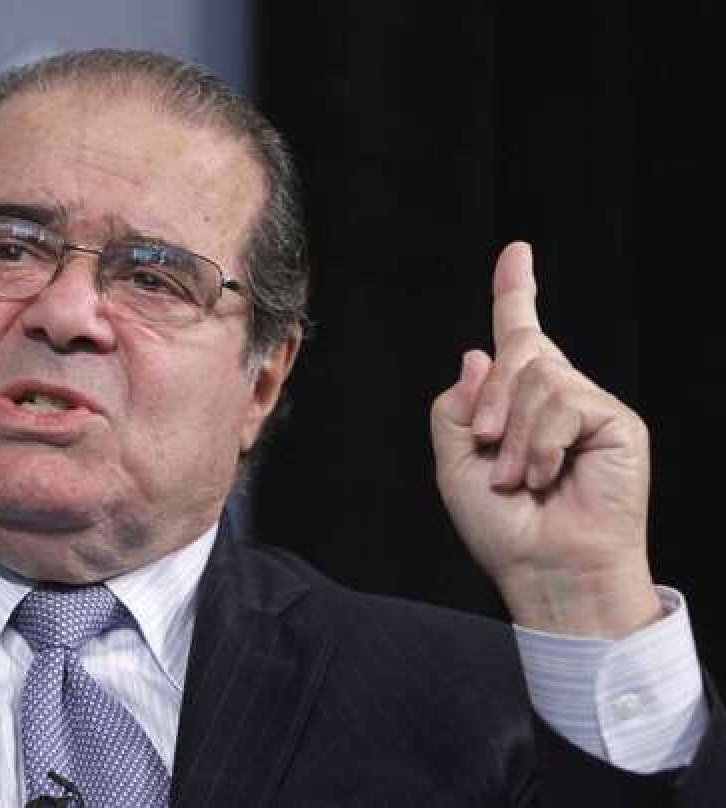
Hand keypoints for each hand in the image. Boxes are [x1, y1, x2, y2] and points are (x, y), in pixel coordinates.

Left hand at [430, 242, 659, 637]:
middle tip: (487, 446)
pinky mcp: (617, 422)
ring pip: (537, 376)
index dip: (515, 291)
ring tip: (516, 478)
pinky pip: (564, 402)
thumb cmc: (502, 527)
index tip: (516, 252)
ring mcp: (588, 407)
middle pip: (517, 347)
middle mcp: (556, 396)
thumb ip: (456, 407)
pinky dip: (541, 443)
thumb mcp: (454, 463)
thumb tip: (478, 353)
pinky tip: (545, 476)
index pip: (518, 334)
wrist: (545, 569)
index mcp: (517, 403)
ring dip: (512, 433)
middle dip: (490, 398)